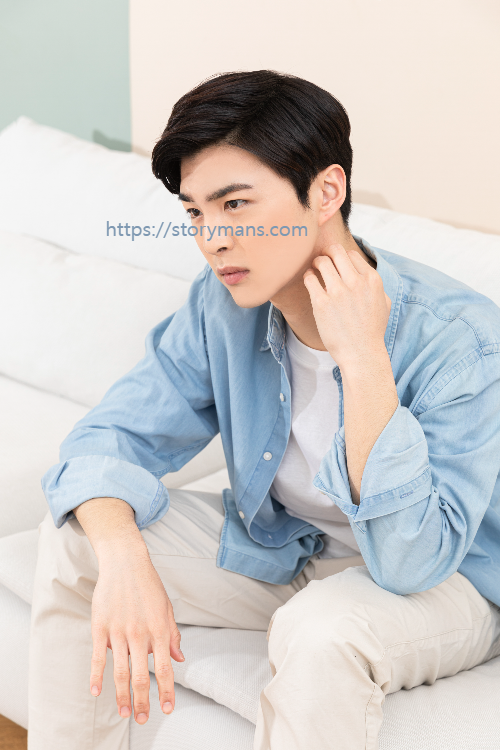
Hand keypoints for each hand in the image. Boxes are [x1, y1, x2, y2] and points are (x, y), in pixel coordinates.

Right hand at [89, 542, 183, 724]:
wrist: (125, 563)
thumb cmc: (148, 585)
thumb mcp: (167, 608)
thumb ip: (172, 635)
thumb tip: (179, 659)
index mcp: (159, 630)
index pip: (164, 669)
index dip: (166, 692)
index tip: (167, 709)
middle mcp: (140, 634)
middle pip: (140, 676)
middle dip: (143, 701)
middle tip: (143, 719)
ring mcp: (119, 632)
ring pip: (120, 672)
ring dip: (122, 696)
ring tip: (125, 713)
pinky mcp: (101, 627)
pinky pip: (98, 657)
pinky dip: (96, 677)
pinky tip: (97, 692)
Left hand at [303, 243, 391, 368]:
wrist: (361, 354)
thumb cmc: (372, 331)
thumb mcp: (384, 303)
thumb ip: (376, 285)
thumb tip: (366, 273)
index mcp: (372, 280)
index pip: (351, 254)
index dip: (342, 257)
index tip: (337, 264)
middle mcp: (356, 282)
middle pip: (336, 251)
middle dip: (327, 254)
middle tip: (323, 261)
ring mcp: (338, 292)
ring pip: (322, 261)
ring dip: (316, 263)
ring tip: (314, 270)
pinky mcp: (321, 303)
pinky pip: (309, 278)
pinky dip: (308, 276)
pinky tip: (310, 281)